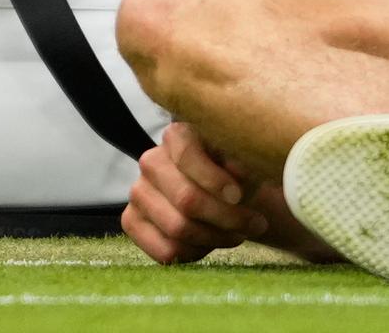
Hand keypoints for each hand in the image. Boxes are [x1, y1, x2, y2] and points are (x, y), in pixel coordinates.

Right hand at [122, 122, 269, 264]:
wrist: (226, 197)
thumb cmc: (239, 175)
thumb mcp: (248, 163)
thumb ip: (243, 163)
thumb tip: (237, 173)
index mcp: (178, 135)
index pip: (188, 156)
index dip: (215, 180)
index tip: (239, 196)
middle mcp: (151, 161)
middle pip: (186, 199)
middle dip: (227, 217)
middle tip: (256, 224)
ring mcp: (138, 192)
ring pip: (178, 228)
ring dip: (216, 237)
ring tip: (239, 234)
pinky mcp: (131, 221)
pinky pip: (165, 250)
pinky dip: (196, 253)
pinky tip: (211, 243)